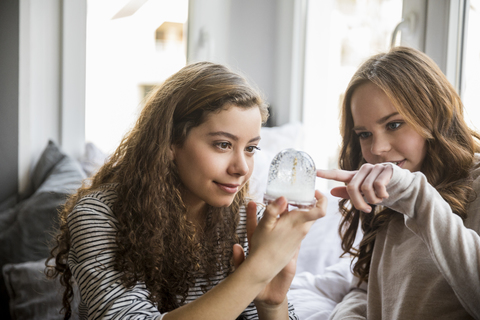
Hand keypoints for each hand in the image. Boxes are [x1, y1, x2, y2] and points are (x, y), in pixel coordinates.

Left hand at [232, 191, 326, 305]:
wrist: (268, 297)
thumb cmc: (254, 285)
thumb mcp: (243, 273)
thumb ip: (239, 260)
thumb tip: (235, 246)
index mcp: (256, 246)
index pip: (253, 227)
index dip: (251, 216)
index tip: (249, 203)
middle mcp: (269, 245)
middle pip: (272, 224)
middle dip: (273, 210)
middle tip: (274, 195)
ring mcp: (281, 250)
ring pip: (286, 230)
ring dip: (288, 218)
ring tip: (290, 203)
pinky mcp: (292, 257)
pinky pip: (297, 243)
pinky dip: (299, 233)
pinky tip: (303, 222)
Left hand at [317, 163, 392, 212]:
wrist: (404, 189)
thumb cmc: (381, 192)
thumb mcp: (364, 194)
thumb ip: (348, 193)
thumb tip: (331, 192)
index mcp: (356, 175)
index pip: (338, 173)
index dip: (326, 173)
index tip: (314, 172)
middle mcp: (363, 169)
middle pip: (352, 187)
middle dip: (358, 202)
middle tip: (366, 210)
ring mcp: (375, 168)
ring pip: (365, 188)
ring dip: (372, 199)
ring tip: (379, 200)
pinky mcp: (386, 169)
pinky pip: (378, 185)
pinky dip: (381, 195)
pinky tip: (386, 195)